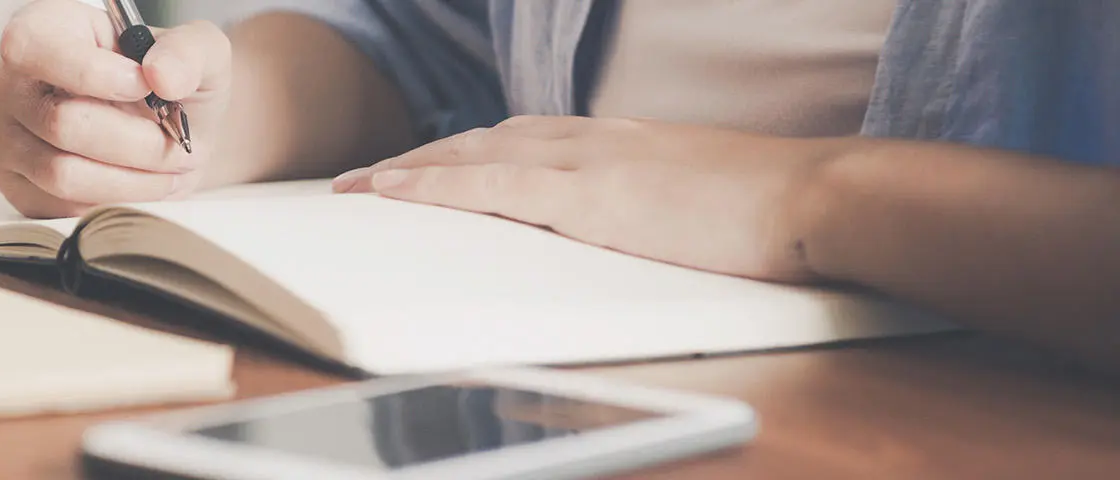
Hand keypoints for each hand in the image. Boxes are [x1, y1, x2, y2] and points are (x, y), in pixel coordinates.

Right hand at [0, 0, 231, 217]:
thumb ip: (188, 51)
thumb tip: (160, 76)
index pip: (33, 50)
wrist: (167, 130)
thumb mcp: (196, 51)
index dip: (93, 75)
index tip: (145, 87)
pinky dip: (114, 203)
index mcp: (41, 30)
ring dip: (131, 179)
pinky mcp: (17, 187)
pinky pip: (62, 208)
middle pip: (62, 123)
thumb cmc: (170, 83)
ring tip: (167, 168)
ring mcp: (5, 137)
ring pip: (63, 174)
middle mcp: (8, 81)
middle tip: (177, 145)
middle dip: (136, 142)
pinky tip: (138, 185)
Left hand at [333, 116, 851, 281]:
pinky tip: (392, 191)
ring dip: (410, 170)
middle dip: (423, 159)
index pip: (524, 138)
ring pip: (474, 154)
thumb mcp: (696, 197)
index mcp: (620, 142)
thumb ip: (653, 203)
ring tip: (359, 187)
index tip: (428, 166)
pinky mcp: (590, 197)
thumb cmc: (773, 207)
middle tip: (369, 177)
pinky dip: (433, 185)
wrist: (817, 197)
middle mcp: (594, 139)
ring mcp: (589, 163)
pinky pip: (490, 185)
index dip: (468, 151)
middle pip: (485, 139)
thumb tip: (635, 225)